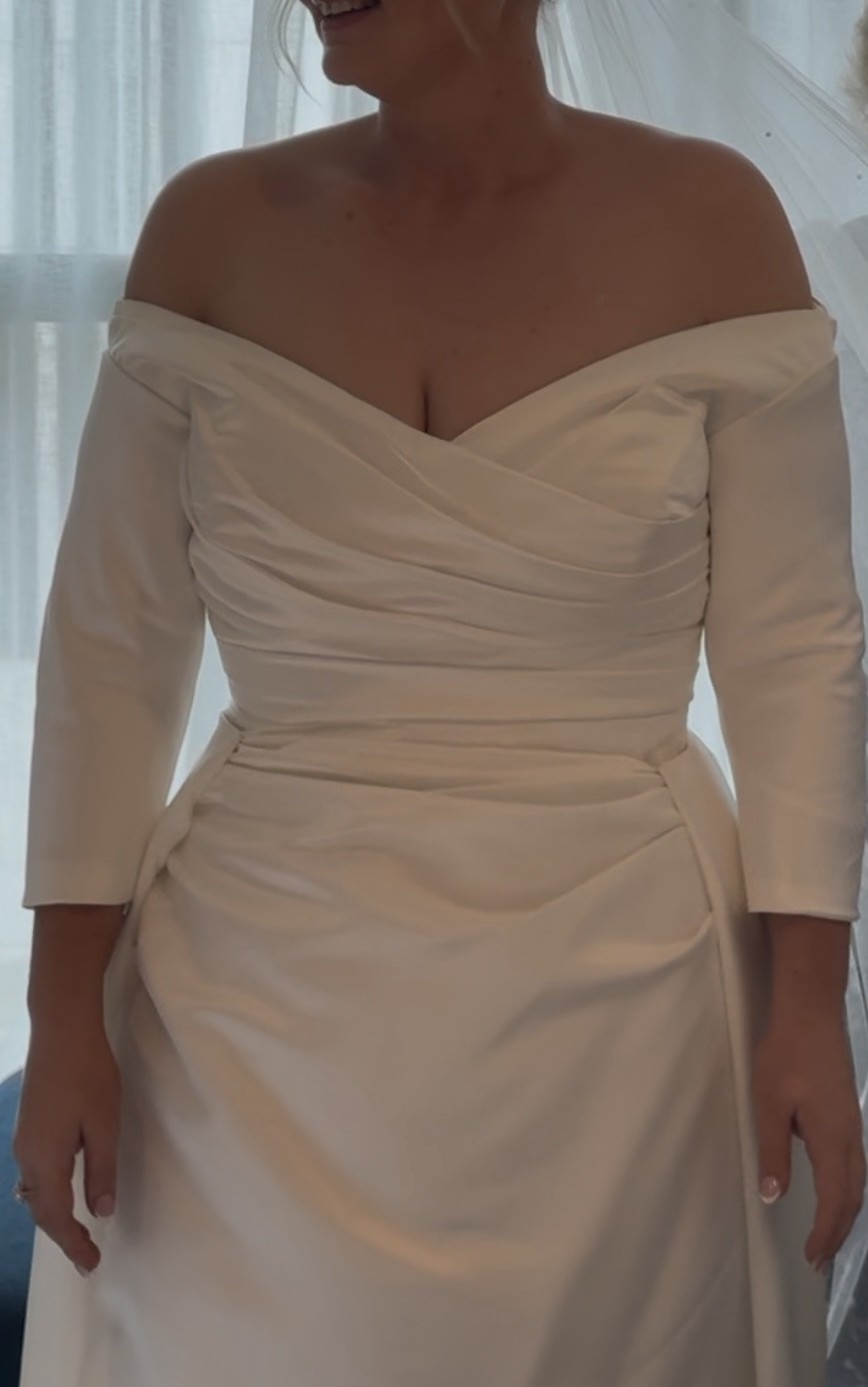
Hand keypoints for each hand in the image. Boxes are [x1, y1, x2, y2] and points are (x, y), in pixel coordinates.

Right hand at [12, 1018, 120, 1275]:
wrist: (61, 1028)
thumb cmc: (89, 1073)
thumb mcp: (104, 1124)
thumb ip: (102, 1169)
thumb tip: (101, 1211)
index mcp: (44, 1159)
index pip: (56, 1216)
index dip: (73, 1243)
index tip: (91, 1264)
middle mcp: (26, 1154)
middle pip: (40, 1208)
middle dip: (62, 1235)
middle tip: (86, 1256)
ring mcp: (24, 1137)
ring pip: (34, 1190)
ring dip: (53, 1214)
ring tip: (75, 1231)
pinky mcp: (29, 1123)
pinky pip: (33, 1172)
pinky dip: (47, 1192)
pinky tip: (59, 1190)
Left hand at [752, 1009, 866, 1272]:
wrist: (812, 1012)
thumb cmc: (786, 1056)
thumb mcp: (770, 1104)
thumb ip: (774, 1151)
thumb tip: (774, 1197)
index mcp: (832, 1141)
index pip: (834, 1201)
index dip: (825, 1234)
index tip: (812, 1259)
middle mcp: (851, 1137)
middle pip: (853, 1197)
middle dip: (839, 1232)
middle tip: (820, 1259)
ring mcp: (854, 1123)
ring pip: (858, 1180)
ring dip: (845, 1212)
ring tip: (828, 1233)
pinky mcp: (849, 1110)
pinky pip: (855, 1163)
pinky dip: (847, 1188)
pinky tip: (832, 1186)